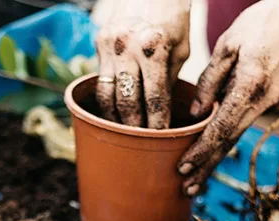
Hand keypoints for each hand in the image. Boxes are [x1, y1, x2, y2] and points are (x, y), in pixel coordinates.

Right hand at [94, 0, 190, 128]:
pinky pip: (100, 81)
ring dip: (116, 119)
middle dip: (135, 127)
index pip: (154, 98)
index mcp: (153, 48)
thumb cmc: (172, 19)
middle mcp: (127, 47)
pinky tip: (113, 115)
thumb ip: (170, 82)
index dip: (157, 123)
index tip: (160, 139)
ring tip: (125, 133)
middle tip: (141, 142)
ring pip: (108, 96)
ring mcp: (109, 45)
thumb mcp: (180, 49)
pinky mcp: (98, 43)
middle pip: (128, 102)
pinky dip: (107, 102)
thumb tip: (165, 115)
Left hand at [178, 0, 278, 195]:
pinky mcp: (275, 99)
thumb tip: (197, 113)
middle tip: (186, 189)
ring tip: (196, 177)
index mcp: (249, 87)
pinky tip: (212, 148)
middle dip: (206, 167)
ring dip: (216, 157)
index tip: (183, 168)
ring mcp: (272, 103)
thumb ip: (210, 80)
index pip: (220, 129)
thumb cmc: (260, 23)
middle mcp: (263, 101)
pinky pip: (246, 121)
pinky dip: (228, 136)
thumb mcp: (227, 45)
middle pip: (229, 143)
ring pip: (238, 135)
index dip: (200, 152)